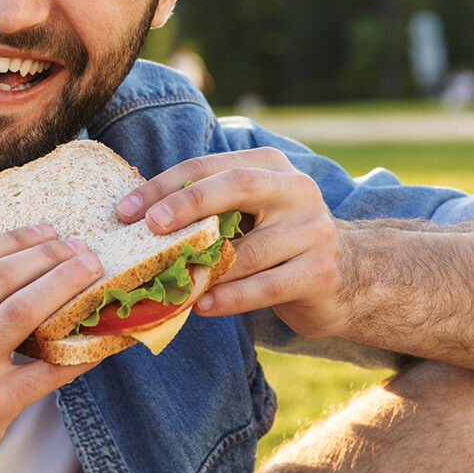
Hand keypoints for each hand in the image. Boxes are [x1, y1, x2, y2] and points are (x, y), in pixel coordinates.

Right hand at [0, 224, 105, 472]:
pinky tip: (99, 339)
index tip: (46, 232)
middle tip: (79, 248)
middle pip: (2, 276)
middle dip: (49, 255)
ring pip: (25, 310)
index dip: (15, 239)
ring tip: (91, 272)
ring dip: (66, 284)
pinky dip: (78, 351)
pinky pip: (46, 370)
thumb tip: (1, 268)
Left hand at [114, 147, 348, 337]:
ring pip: (248, 249)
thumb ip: (207, 211)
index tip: (124, 211)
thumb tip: (136, 223)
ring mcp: (313, 229)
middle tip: (149, 226)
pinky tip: (202, 306)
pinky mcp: (320, 271)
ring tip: (169, 283)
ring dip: (205, 269)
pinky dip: (230, 298)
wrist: (349, 277)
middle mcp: (295, 190)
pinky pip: (266, 286)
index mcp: (269, 167)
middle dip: (188, 203)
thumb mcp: (248, 215)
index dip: (163, 186)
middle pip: (236, 185)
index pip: (209, 166)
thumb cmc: (277, 244)